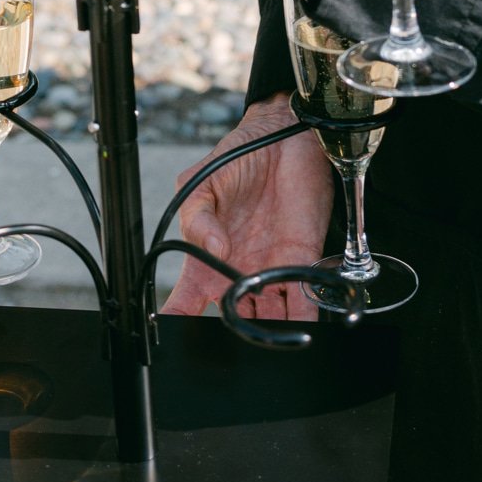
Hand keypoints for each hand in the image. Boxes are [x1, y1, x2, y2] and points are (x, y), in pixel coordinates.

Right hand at [163, 95, 333, 321]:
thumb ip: (197, 216)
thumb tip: (212, 249)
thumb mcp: (203, 182)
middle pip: (233, 317)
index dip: (178, 321)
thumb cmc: (239, 156)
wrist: (285, 135)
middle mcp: (238, 269)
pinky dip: (305, 320)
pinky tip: (304, 333)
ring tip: (269, 343)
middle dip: (234, 335)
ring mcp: (271, 269)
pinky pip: (304, 299)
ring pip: (269, 316)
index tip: (176, 336)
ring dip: (269, 333)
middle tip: (235, 347)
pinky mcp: (303, 260)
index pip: (186, 299)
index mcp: (206, 256)